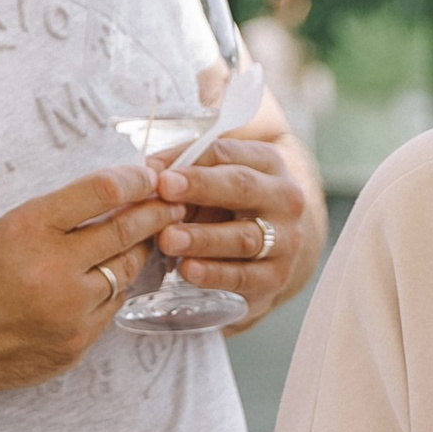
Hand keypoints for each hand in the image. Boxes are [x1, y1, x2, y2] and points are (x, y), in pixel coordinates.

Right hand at [0, 168, 170, 395]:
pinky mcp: (78, 341)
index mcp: (29, 229)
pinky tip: (105, 280)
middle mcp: (52, 268)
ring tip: (144, 238)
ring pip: (126, 270)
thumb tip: (122, 192)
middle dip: (156, 213)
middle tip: (174, 203)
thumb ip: (62, 212)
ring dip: (138, 251)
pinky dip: (113, 289)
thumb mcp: (8, 228)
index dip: (134, 180)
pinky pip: (113, 306)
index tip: (151, 176)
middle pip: (124, 231)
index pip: (100, 192)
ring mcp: (69, 310)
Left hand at [152, 128, 322, 323]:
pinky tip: (188, 270)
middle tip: (164, 191)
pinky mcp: (276, 277)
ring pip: (243, 237)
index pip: (229, 153)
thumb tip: (147, 171)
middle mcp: (284, 199)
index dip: (193, 162)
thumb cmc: (238, 203)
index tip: (161, 173)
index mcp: (269, 163)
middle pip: (243, 187)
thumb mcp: (223, 175)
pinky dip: (215, 275)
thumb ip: (189, 167)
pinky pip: (244, 277)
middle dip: (202, 187)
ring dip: (203, 238)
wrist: (284, 246)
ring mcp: (285, 240)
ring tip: (168, 239)